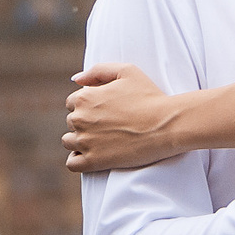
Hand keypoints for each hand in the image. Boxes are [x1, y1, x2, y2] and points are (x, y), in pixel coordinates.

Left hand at [63, 63, 186, 171]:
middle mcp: (79, 119)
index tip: (104, 112)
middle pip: (71, 122)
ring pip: (68, 142)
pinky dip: (78, 160)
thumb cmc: (150, 97)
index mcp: (84, 97)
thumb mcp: (126, 71)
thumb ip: (97, 71)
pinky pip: (72, 163)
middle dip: (85, 123)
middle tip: (108, 126)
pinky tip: (94, 156)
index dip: (88, 106)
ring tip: (102, 141)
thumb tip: (75, 80)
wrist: (166, 125)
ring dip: (80, 142)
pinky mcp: (93, 161)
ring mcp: (85, 141)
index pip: (72, 103)